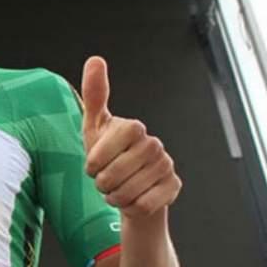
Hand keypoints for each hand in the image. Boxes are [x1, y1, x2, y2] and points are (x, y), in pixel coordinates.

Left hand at [81, 57, 181, 218]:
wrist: (128, 186)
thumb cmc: (108, 155)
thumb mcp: (94, 127)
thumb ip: (94, 95)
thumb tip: (96, 59)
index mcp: (133, 127)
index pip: (101, 154)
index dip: (93, 164)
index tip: (93, 165)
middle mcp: (154, 143)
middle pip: (114, 175)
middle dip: (102, 183)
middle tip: (105, 180)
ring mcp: (166, 165)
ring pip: (127, 192)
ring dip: (114, 197)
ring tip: (117, 189)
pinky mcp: (173, 186)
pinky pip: (144, 205)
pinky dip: (131, 207)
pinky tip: (133, 198)